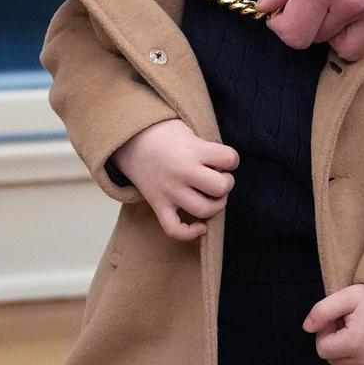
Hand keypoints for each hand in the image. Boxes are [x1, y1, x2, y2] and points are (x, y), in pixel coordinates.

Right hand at [111, 119, 238, 241]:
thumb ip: (206, 148)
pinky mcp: (158, 204)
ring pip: (203, 210)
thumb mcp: (189, 131)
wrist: (130, 140)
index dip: (232, 160)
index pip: (229, 158)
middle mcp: (182, 172)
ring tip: (212, 197)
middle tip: (219, 178)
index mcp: (193, 150)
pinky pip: (174, 229)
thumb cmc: (164, 133)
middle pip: (220, 187)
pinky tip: (200, 226)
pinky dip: (189, 233)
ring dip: (216, 206)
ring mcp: (169, 191)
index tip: (224, 161)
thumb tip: (224, 168)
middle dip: (227, 184)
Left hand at [304, 283, 363, 364]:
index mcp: (355, 342)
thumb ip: (322, 311)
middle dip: (336, 345)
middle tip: (349, 327)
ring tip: (357, 341)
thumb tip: (306, 328)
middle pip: (333, 362)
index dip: (325, 333)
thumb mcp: (348, 295)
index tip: (337, 321)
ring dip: (346, 362)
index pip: (322, 349)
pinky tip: (360, 364)